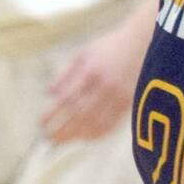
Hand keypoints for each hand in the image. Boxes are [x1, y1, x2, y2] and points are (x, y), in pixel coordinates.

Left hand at [41, 16, 147, 143]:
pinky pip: (112, 124)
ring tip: (64, 141)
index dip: (52, 114)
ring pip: (95, 122)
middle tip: (49, 139)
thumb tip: (49, 94)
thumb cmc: (109, 47)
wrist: (142, 43)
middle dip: (62, 130)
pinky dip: (97, 133)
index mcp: (90, 71)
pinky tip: (86, 137)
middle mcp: (105, 85)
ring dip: (78, 134)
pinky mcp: (130, 102)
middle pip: (79, 115)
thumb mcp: (84, 53)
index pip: (67, 98)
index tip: (41, 123)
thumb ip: (66, 74)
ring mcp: (119, 95)